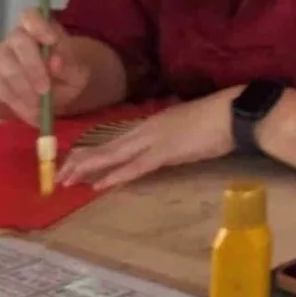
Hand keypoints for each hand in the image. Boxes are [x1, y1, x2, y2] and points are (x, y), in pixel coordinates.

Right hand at [0, 11, 99, 125]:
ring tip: (41, 108)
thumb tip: (55, 63)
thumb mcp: (76, 73)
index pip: (31, 15)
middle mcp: (14, 40)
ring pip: (5, 68)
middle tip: (45, 90)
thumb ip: (69, 67)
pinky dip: (16, 103)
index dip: (39, 25)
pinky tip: (30, 113)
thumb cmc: (63, 77)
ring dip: (24, 90)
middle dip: (33, 67)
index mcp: (38, 29)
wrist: (45, 99)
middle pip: (18, 42)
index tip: (52, 40)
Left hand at [58, 89, 239, 191]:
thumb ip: (174, 133)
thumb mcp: (190, 124)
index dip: (95, 150)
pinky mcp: (166, 152)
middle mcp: (149, 129)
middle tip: (59, 174)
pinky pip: (136, 167)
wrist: (236, 111)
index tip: (75, 160)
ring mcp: (156, 139)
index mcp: (155, 122)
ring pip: (114, 154)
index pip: (118, 138)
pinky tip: (99, 185)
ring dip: (89, 168)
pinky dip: (116, 175)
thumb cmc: (221, 116)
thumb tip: (168, 143)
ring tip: (67, 179)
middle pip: (109, 146)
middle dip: (82, 160)